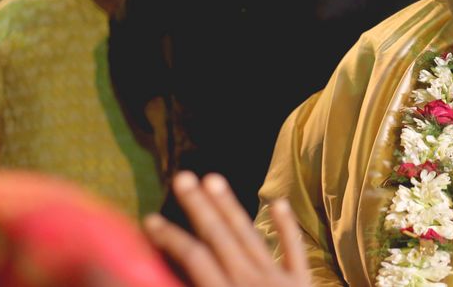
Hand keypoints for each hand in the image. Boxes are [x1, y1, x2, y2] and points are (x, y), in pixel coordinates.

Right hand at [144, 172, 308, 286]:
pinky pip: (295, 251)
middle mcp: (252, 284)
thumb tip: (164, 280)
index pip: (193, 259)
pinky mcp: (303, 286)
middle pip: (220, 237)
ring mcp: (280, 282)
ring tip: (213, 179)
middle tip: (181, 177)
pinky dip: (286, 227)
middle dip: (199, 207)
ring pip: (250, 236)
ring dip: (231, 207)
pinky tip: (278, 202)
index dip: (170, 238)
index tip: (149, 220)